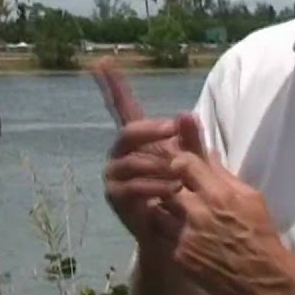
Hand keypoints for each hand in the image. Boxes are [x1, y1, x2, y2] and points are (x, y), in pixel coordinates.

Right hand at [93, 58, 205, 241]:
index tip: (102, 61)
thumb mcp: (192, 162)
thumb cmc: (183, 192)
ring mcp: (115, 174)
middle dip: (151, 129)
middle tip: (174, 128)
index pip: (122, 106)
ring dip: (160, 165)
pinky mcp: (116, 196)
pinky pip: (134, 185)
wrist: (174, 233)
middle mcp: (120, 152)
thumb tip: (187, 113)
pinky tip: (175, 189)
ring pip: (133, 161)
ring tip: (182, 174)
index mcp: (137, 138)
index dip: (113, 85)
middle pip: (128, 131)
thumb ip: (190, 139)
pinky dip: (156, 186)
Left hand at [154, 150, 294, 294]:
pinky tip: (179, 232)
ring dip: (162, 207)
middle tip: (172, 185)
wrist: (263, 279)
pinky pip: (163, 235)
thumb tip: (208, 153)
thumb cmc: (261, 234)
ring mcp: (184, 236)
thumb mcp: (251, 197)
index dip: (179, 160)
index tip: (180, 164)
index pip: (183, 163)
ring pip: (157, 210)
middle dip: (167, 183)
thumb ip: (224, 174)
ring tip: (172, 208)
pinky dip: (169, 231)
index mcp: (217, 195)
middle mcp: (196, 213)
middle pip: (165, 186)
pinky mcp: (179, 256)